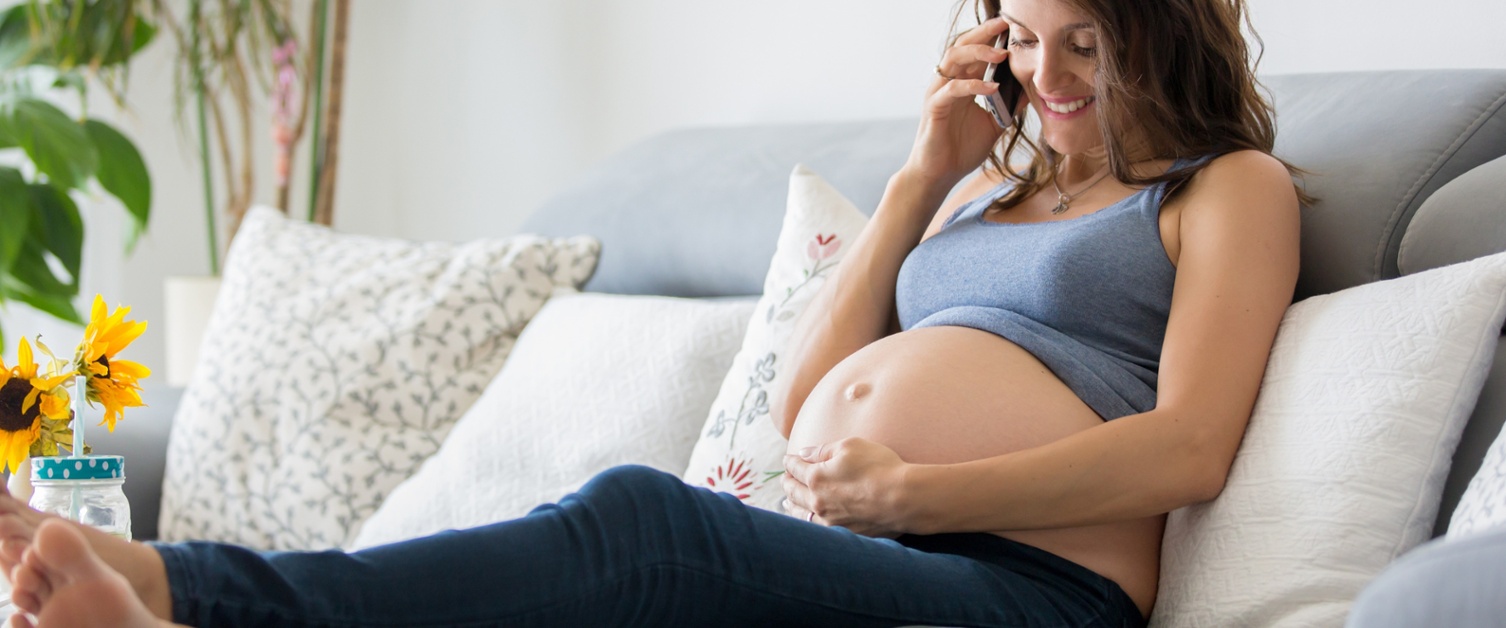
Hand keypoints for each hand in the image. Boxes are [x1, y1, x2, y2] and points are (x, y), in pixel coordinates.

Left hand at [781, 437, 909, 537]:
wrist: (903, 499)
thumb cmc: (880, 467)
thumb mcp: (851, 446)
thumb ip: (823, 450)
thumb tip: (804, 454)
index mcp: (816, 477)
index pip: (795, 468)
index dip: (790, 462)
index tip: (789, 460)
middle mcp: (817, 501)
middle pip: (793, 491)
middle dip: (787, 482)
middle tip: (785, 478)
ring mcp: (829, 521)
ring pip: (800, 514)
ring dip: (791, 505)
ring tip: (787, 502)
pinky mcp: (843, 534)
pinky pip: (815, 529)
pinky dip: (806, 522)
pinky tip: (807, 520)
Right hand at [903, 17, 1014, 188]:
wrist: (939, 175)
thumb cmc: (961, 150)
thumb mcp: (994, 124)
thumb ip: (1009, 107)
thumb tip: (1031, 92)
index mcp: (961, 84)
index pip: (974, 51)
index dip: (991, 37)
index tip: (1012, 27)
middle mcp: (947, 84)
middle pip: (962, 45)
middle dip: (984, 33)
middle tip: (1005, 24)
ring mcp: (938, 94)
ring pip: (953, 59)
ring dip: (977, 52)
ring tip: (1001, 53)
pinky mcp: (934, 109)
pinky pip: (953, 89)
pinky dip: (973, 85)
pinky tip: (993, 87)